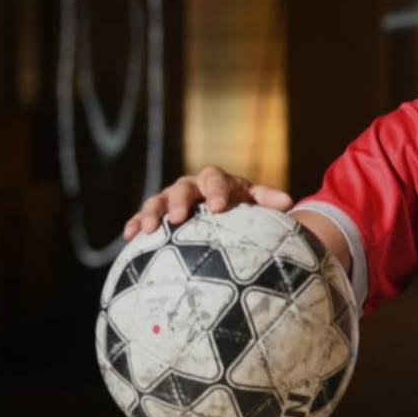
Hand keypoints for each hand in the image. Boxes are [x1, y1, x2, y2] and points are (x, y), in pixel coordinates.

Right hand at [122, 165, 294, 240]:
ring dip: (151, 213)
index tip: (218, 207)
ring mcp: (170, 199)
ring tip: (147, 230)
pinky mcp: (157, 214)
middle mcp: (190, 186)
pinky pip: (142, 217)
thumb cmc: (239, 206)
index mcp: (216, 180)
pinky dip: (134, 224)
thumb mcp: (254, 201)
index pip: (216, 179)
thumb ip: (267, 199)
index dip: (216, 191)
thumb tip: (289, 202)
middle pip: (181, 188)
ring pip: (157, 200)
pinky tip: (129, 236)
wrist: (219, 210)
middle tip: (178, 219)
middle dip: (178, 202)